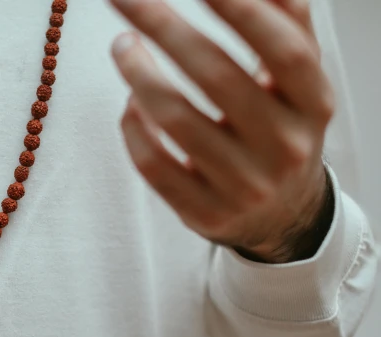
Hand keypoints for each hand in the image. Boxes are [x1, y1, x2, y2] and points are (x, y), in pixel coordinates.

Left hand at [110, 0, 333, 262]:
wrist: (281, 216)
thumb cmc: (280, 129)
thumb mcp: (298, 83)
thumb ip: (285, 24)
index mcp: (313, 105)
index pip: (285, 51)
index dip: (245, 12)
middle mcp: (284, 146)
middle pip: (218, 78)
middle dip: (165, 28)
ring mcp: (243, 185)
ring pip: (177, 121)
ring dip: (139, 75)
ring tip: (123, 45)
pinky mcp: (204, 212)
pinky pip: (154, 165)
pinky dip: (133, 129)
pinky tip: (131, 104)